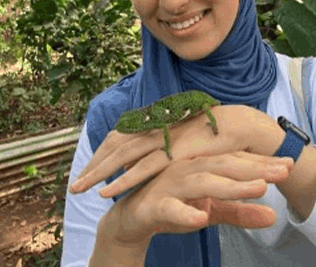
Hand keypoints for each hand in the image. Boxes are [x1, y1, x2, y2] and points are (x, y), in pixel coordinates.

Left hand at [71, 105, 283, 198]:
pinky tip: (106, 192)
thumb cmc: (210, 134)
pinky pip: (142, 168)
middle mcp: (151, 128)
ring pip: (120, 157)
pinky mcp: (172, 152)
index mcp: (152, 123)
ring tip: (80, 190)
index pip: (117, 139)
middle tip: (75, 185)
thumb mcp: (177, 140)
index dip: (101, 155)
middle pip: (112, 147)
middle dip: (92, 167)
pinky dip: (122, 179)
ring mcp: (159, 138)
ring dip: (98, 174)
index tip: (87, 170)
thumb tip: (136, 163)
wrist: (240, 125)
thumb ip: (157, 149)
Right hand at [90, 151, 292, 263]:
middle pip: (222, 165)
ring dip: (230, 186)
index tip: (291, 164)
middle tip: (284, 171)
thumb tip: (274, 217)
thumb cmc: (171, 206)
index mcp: (199, 166)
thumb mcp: (211, 212)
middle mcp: (185, 169)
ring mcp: (168, 185)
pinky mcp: (152, 205)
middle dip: (254, 168)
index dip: (262, 163)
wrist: (130, 220)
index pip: (234, 161)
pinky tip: (201, 218)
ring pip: (201, 182)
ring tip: (257, 189)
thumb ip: (239, 212)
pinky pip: (169, 208)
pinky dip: (185, 213)